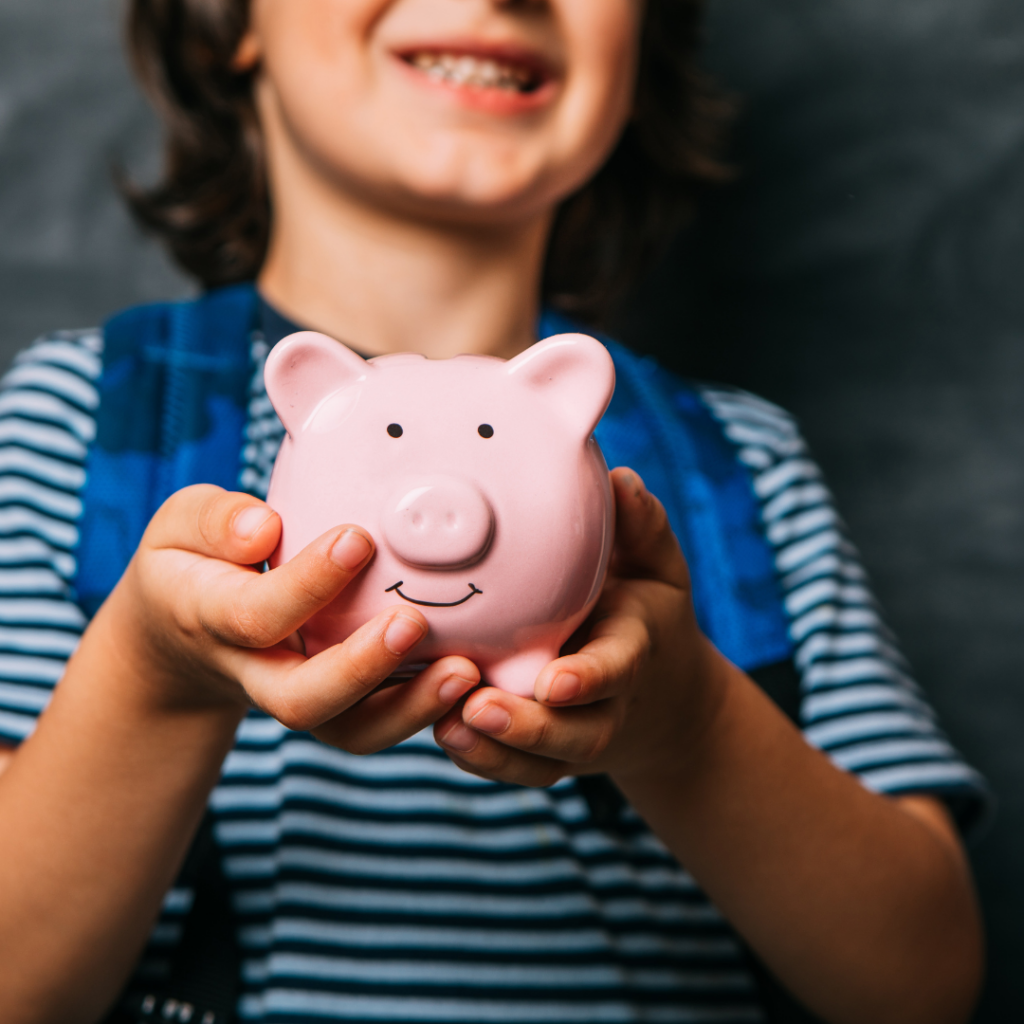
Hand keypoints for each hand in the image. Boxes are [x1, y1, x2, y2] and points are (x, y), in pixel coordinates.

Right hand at [93, 484, 479, 750]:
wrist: (183, 639)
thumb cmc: (195, 564)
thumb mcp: (181, 527)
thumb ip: (215, 521)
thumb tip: (264, 527)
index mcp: (208, 619)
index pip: (254, 615)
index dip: (308, 583)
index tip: (358, 538)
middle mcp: (252, 672)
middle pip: (301, 698)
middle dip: (360, 667)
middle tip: (413, 622)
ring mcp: (295, 696)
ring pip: (347, 728)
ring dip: (408, 707)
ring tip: (464, 671)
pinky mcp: (333, 707)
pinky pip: (374, 725)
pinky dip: (421, 711)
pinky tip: (470, 680)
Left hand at [433, 467, 725, 785]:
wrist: (658, 694)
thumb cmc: (643, 612)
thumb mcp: (656, 567)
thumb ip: (643, 528)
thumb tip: (620, 481)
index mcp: (630, 653)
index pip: (616, 670)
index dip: (588, 679)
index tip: (553, 681)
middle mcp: (604, 705)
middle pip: (575, 733)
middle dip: (529, 729)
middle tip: (479, 708)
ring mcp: (571, 734)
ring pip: (539, 760)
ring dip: (496, 750)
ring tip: (448, 725)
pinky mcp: (541, 751)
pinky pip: (512, 767)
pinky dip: (480, 759)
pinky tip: (443, 734)